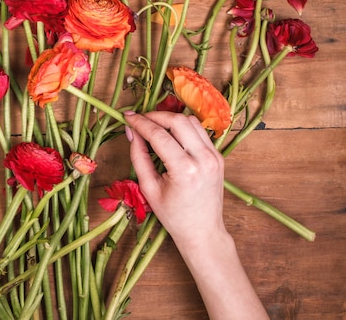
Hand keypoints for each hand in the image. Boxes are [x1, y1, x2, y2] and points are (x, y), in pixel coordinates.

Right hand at [124, 111, 225, 247]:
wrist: (202, 230)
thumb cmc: (173, 215)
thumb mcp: (148, 188)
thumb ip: (138, 156)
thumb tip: (131, 131)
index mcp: (184, 170)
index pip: (158, 135)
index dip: (140, 123)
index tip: (127, 116)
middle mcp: (203, 159)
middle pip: (178, 120)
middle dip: (156, 115)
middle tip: (140, 119)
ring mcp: (215, 156)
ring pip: (191, 121)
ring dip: (171, 119)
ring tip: (154, 125)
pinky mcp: (219, 156)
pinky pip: (200, 132)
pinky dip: (184, 127)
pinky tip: (171, 134)